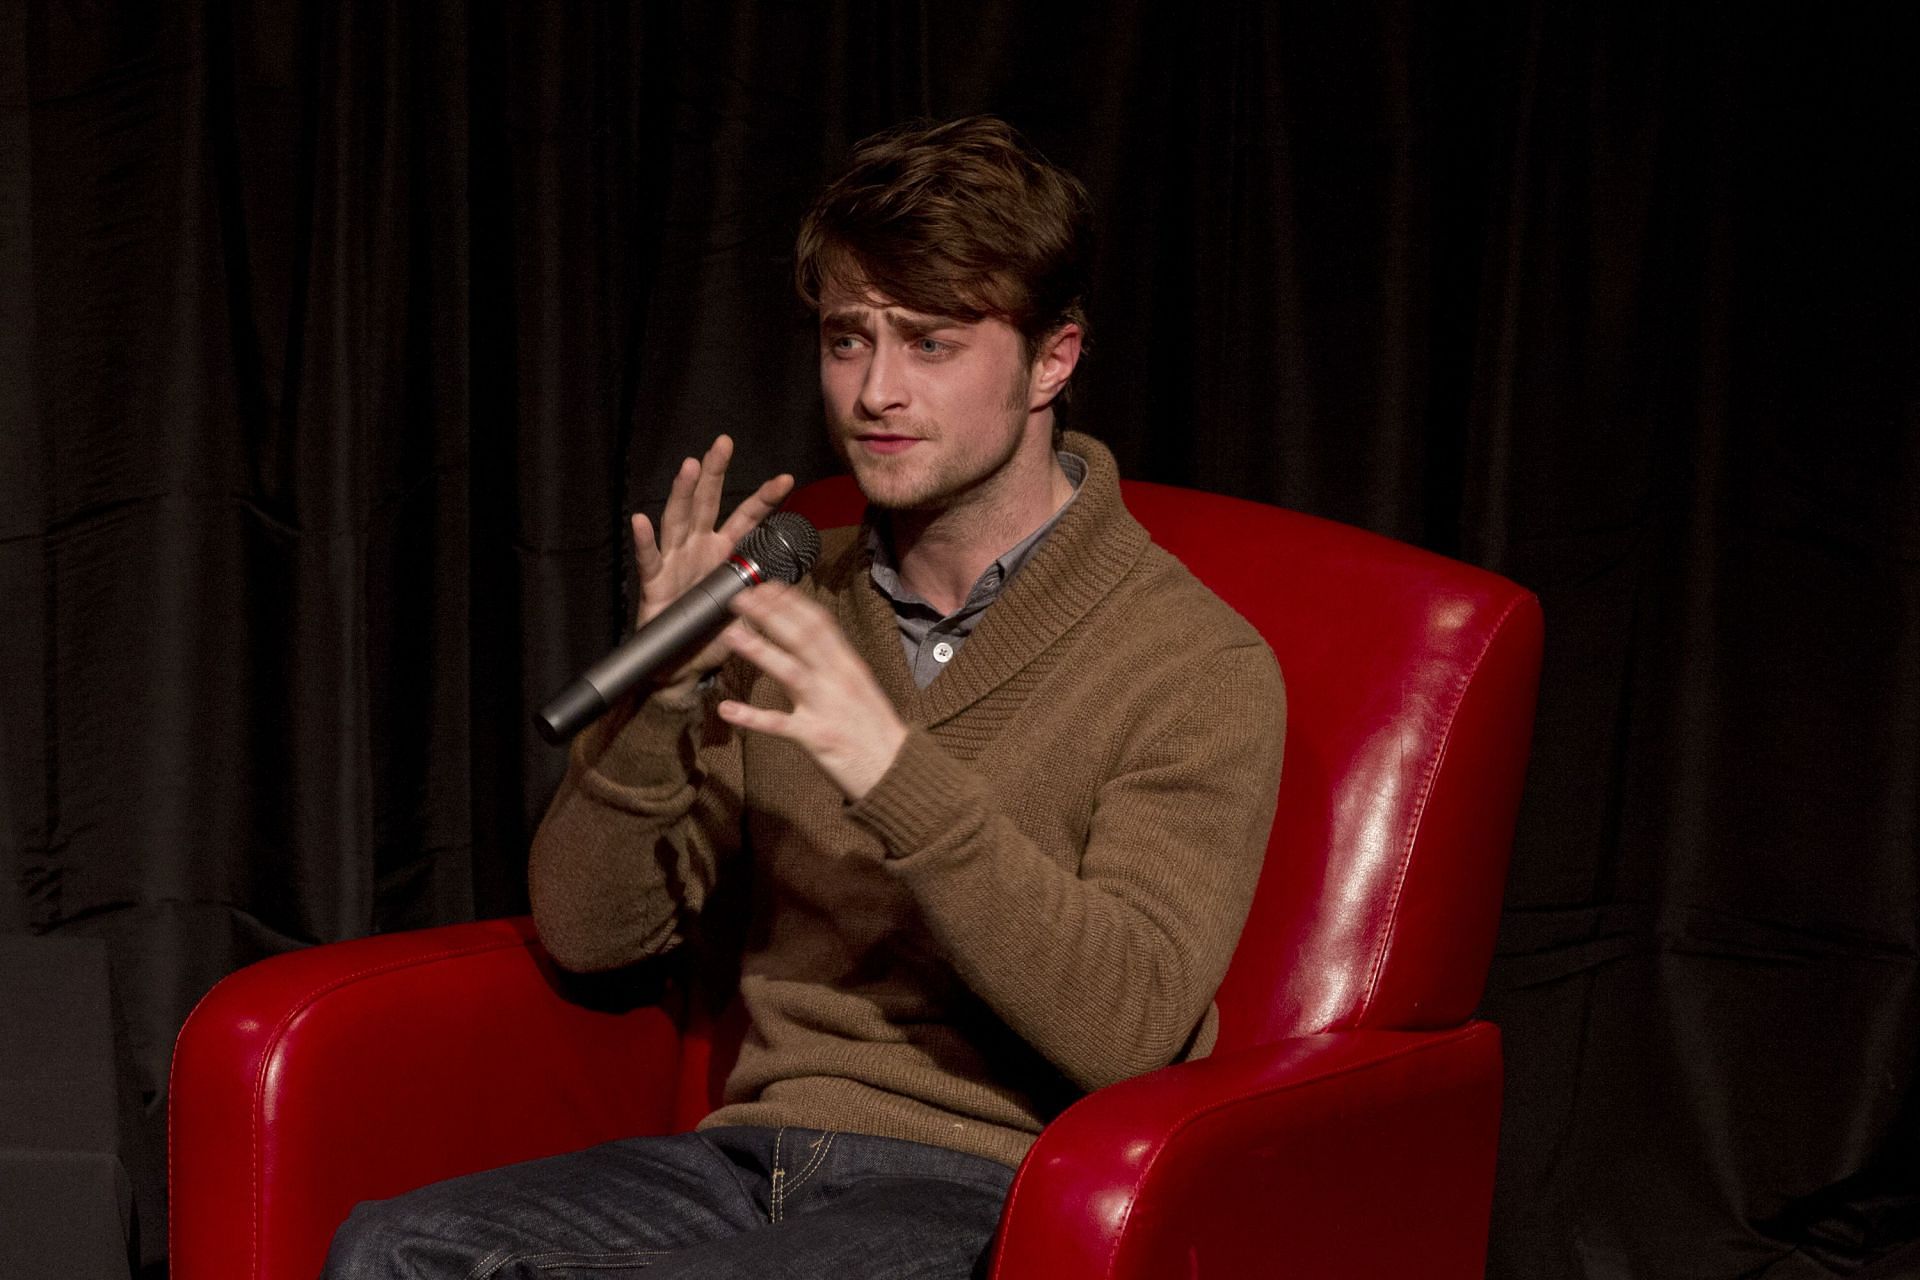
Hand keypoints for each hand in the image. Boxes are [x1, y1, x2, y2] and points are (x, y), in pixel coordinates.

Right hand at [632, 435, 794, 701]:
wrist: (681, 667)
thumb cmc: (711, 635)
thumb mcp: (748, 610)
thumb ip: (765, 589)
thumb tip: (793, 571)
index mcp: (725, 552)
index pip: (748, 518)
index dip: (766, 499)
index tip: (786, 478)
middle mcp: (699, 548)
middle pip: (708, 503)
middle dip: (715, 473)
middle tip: (723, 443)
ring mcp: (675, 561)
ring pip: (678, 520)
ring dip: (683, 493)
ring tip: (689, 467)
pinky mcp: (654, 582)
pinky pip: (649, 559)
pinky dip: (644, 540)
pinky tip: (640, 519)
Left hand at [715, 582, 908, 800]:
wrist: (897, 770)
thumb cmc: (875, 730)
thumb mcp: (860, 687)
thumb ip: (834, 666)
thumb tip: (809, 644)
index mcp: (848, 666)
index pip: (819, 623)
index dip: (791, 602)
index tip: (767, 586)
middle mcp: (837, 680)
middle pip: (802, 638)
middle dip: (770, 614)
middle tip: (740, 598)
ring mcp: (826, 707)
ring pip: (790, 671)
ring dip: (759, 650)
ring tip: (730, 634)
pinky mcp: (816, 737)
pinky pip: (778, 725)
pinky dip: (751, 716)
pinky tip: (726, 709)